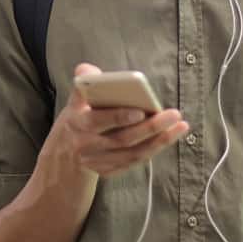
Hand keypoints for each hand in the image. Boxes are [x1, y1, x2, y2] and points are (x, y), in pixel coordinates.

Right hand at [47, 63, 188, 177]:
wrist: (62, 157)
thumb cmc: (76, 122)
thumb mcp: (73, 103)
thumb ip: (83, 84)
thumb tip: (88, 70)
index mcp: (77, 125)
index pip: (97, 121)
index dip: (118, 117)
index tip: (140, 110)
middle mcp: (87, 146)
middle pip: (122, 139)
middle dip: (150, 127)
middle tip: (173, 114)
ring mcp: (99, 162)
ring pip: (133, 153)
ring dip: (159, 140)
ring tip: (180, 125)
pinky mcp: (109, 171)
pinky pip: (134, 161)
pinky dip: (153, 149)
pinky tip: (170, 136)